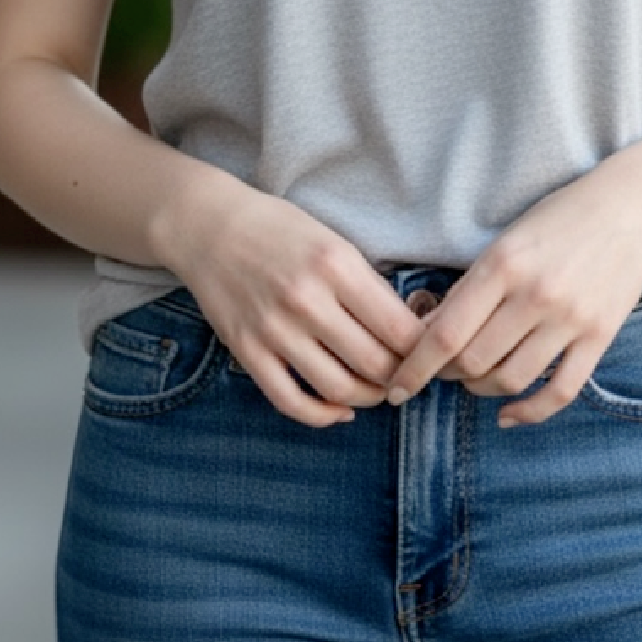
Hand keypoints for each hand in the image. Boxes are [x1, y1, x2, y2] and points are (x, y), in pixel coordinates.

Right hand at [164, 181, 424, 427]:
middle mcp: (307, 300)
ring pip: (338, 389)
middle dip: (400, 378)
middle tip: (408, 377)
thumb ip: (368, 286)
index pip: (399, 329)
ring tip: (377, 391)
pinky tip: (339, 409)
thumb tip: (409, 331)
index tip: (431, 354)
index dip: (424, 351)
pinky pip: (291, 401)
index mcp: (336, 266)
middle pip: (374, 365)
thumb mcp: (335, 242)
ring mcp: (274, 330)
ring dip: (367, 399)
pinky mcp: (247, 351)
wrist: (210, 226)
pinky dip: (322, 415)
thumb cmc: (280, 231)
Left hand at [385, 169, 641, 427]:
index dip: (414, 369)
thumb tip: (429, 333)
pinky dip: (529, 412)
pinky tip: (508, 414)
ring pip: (511, 380)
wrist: (632, 206)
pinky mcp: (600, 337)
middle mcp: (535, 295)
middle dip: (447, 375)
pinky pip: (560, 391)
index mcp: (503, 264)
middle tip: (441, 371)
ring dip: (481, 390)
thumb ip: (471, 286)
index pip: (445, 334)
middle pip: (473, 362)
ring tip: (474, 381)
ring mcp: (570, 319)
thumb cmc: (559, 218)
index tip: (396, 387)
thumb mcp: (506, 240)